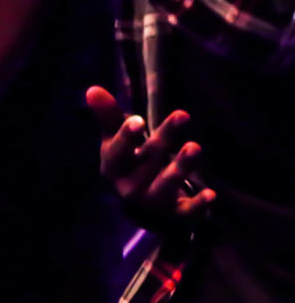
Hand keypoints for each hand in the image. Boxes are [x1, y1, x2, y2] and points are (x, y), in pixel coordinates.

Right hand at [86, 86, 215, 231]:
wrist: (142, 205)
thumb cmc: (130, 162)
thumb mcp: (117, 140)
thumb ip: (108, 116)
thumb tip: (92, 89)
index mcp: (113, 166)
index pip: (118, 151)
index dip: (127, 136)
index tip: (139, 120)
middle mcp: (129, 187)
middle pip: (148, 159)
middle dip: (164, 138)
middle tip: (183, 114)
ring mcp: (152, 201)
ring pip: (166, 183)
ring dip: (181, 166)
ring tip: (194, 147)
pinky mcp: (175, 214)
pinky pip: (187, 210)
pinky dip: (199, 204)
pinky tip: (211, 194)